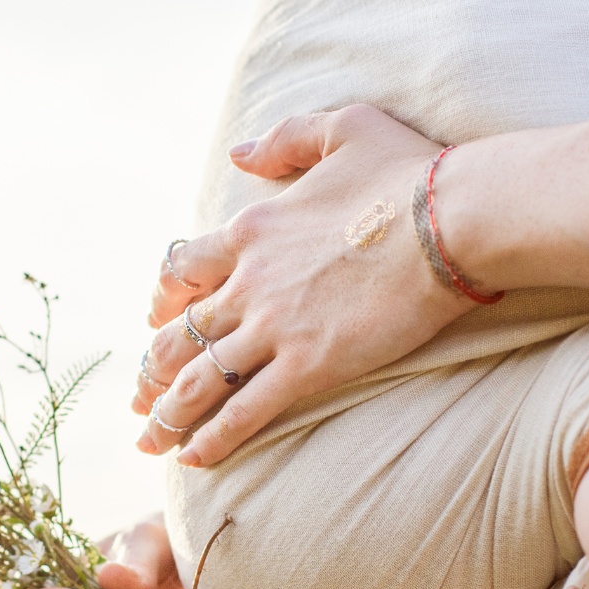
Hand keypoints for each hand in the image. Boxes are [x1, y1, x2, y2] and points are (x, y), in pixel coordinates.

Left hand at [132, 105, 475, 466]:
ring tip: (149, 438)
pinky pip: (245, 410)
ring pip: (200, 377)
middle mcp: (249, 281)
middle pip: (179, 331)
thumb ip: (284, 139)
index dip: (164, 299)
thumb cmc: (408, 172)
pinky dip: (212, 438)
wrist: (451, 219)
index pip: (183, 270)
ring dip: (167, 412)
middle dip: (152, 369)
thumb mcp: (343, 128)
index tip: (155, 319)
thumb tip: (238, 151)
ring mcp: (274, 326)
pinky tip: (191, 460)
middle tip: (138, 396)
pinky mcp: (308, 365)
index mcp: (252, 229)